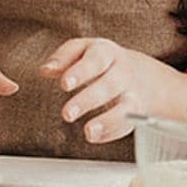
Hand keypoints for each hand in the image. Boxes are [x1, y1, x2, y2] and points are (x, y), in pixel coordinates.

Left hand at [39, 37, 183, 143]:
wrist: (141, 73)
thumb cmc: (102, 61)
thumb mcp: (84, 50)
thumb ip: (64, 57)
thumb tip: (46, 69)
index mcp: (107, 52)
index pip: (96, 59)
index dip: (81, 72)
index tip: (64, 84)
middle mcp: (122, 72)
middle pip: (109, 85)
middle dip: (88, 100)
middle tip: (67, 114)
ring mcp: (132, 93)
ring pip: (125, 107)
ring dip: (107, 120)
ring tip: (88, 131)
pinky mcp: (136, 113)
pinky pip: (128, 124)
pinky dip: (111, 132)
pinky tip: (94, 136)